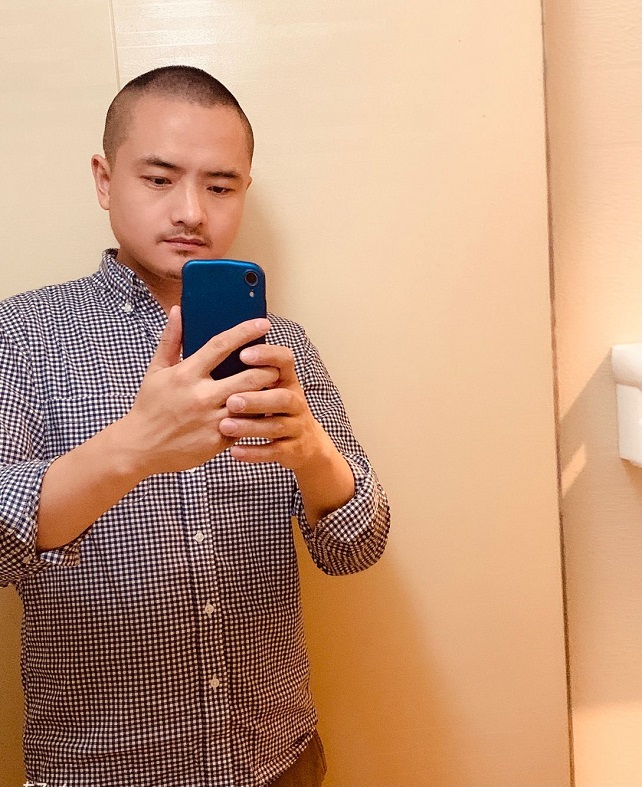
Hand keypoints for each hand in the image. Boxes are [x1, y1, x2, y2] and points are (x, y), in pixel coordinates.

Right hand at [120, 307, 278, 476]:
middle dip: (268, 369)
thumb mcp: (156, 371)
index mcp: (186, 374)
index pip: (221, 346)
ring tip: (271, 388)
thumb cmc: (150, 406)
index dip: (245, 332)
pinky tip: (260, 411)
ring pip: (253, 403)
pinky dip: (255, 417)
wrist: (140, 448)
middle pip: (249, 377)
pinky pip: (246, 426)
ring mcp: (211, 420)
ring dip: (266, 394)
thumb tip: (178, 310)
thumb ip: (170, 340)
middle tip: (274, 365)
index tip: (262, 323)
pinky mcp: (217, 441)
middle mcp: (201, 396)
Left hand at [218, 344, 333, 471]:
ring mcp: (297, 427)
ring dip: (251, 426)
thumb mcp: (272, 387)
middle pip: (282, 397)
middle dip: (257, 398)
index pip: (284, 360)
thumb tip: (220, 347)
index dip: (268, 355)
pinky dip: (255, 452)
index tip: (243, 354)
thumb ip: (251, 371)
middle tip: (230, 400)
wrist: (307, 445)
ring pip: (277, 426)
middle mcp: (296, 402)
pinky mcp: (293, 450)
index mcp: (288, 381)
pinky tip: (234, 452)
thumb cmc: (276, 409)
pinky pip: (275, 451)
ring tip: (225, 427)